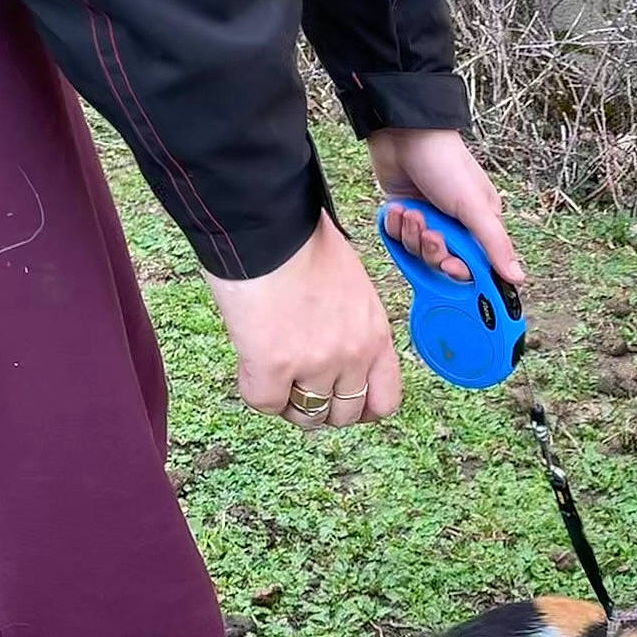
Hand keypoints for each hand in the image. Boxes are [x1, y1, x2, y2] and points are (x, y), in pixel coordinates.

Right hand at [204, 215, 399, 427]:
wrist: (268, 220)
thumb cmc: (303, 242)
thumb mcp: (352, 288)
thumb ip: (350, 326)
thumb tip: (331, 347)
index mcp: (376, 334)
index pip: (386, 400)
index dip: (362, 408)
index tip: (341, 399)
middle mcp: (354, 354)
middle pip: (345, 415)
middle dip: (322, 406)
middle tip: (298, 387)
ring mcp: (315, 362)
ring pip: (307, 415)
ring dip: (290, 403)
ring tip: (273, 378)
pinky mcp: (272, 364)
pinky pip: (266, 403)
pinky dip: (257, 391)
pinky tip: (250, 366)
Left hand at [368, 129, 524, 286]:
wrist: (403, 132)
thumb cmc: (445, 163)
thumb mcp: (474, 207)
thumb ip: (495, 245)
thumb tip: (517, 277)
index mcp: (480, 224)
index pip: (474, 264)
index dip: (460, 269)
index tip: (449, 264)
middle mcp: (455, 224)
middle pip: (443, 261)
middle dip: (432, 250)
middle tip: (429, 232)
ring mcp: (429, 219)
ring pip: (417, 251)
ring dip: (411, 235)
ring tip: (412, 212)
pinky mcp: (405, 213)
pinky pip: (397, 237)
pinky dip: (394, 226)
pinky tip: (398, 207)